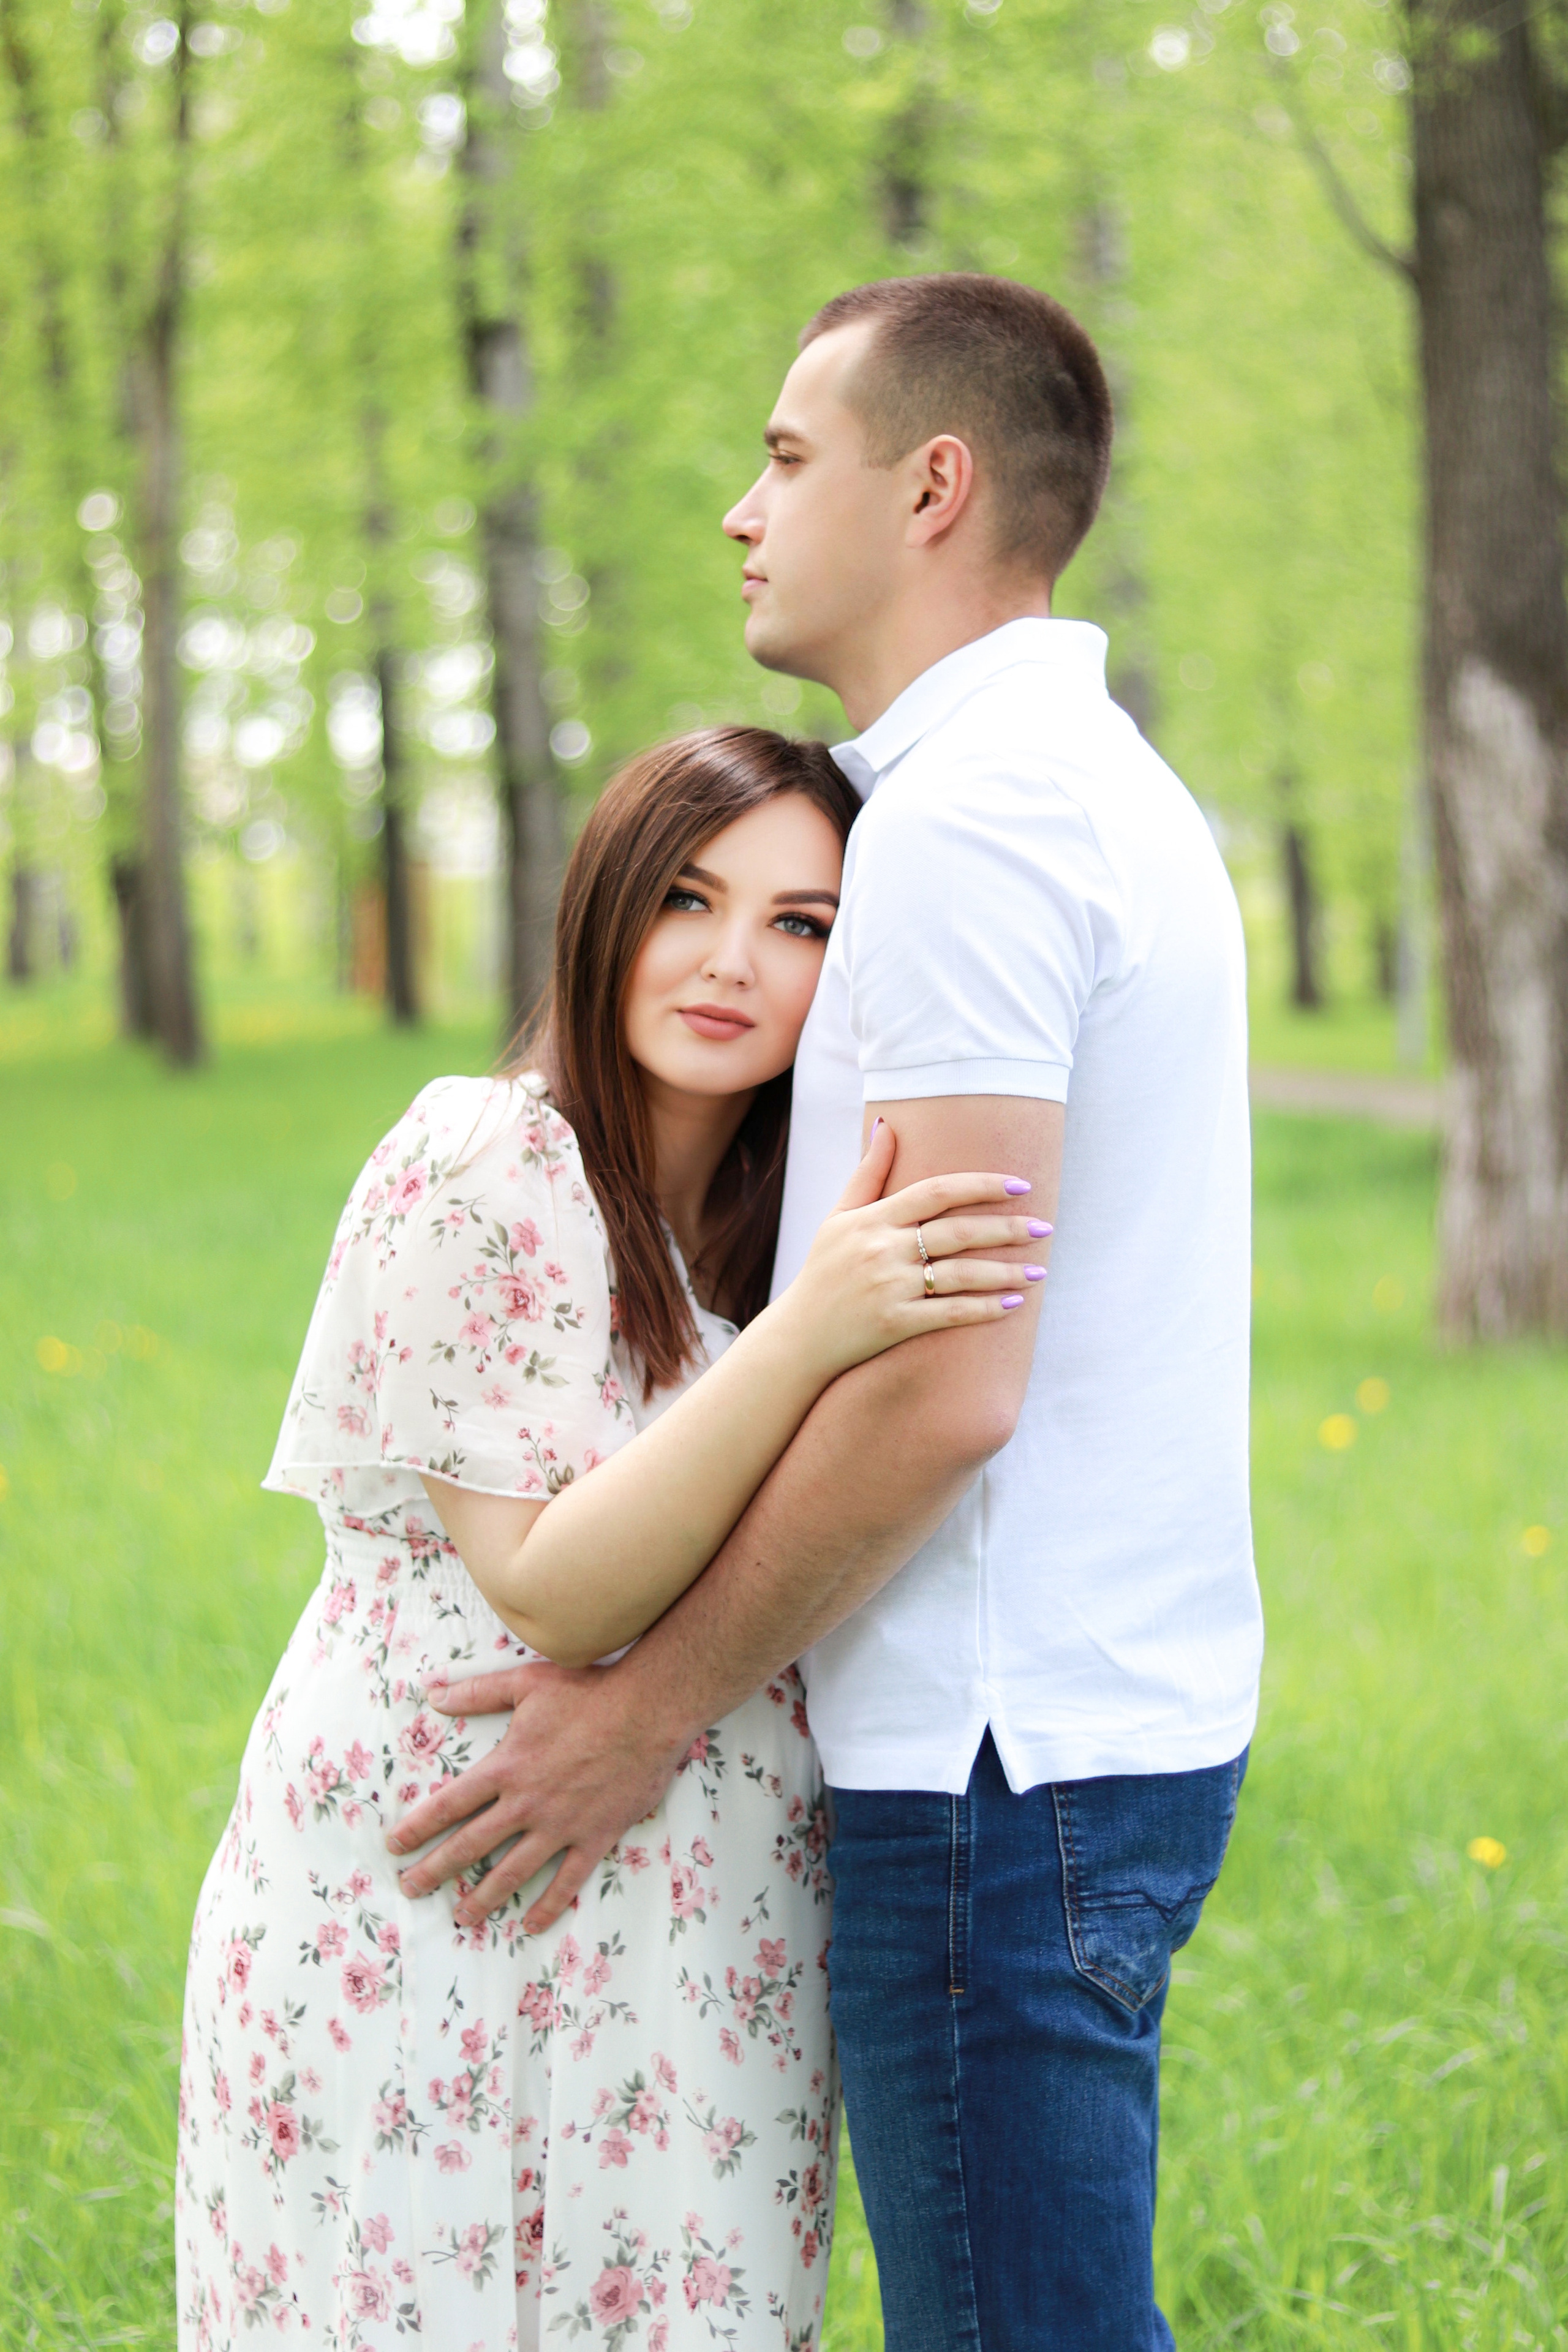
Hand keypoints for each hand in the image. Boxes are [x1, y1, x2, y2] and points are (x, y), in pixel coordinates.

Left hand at [385, 1657, 693, 1930]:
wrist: (648, 1710)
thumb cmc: (588, 1691)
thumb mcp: (526, 1681)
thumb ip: (478, 1691)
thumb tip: (434, 1695)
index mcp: (505, 1767)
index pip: (449, 1805)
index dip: (418, 1828)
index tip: (395, 1847)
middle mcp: (526, 1803)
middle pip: (470, 1845)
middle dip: (435, 1870)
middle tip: (411, 1889)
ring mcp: (560, 1824)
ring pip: (512, 1871)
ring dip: (484, 1897)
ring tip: (463, 1916)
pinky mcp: (594, 1836)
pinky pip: (567, 1880)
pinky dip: (548, 1905)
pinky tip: (531, 1924)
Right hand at [779, 1118, 1047, 1380]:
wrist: (799, 1337)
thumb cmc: (824, 1270)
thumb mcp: (839, 1216)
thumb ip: (869, 1172)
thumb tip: (886, 1122)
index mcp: (872, 1219)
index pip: (936, 1191)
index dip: (981, 1185)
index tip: (1020, 1185)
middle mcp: (881, 1250)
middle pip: (957, 1231)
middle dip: (1006, 1228)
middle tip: (1045, 1226)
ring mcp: (889, 1288)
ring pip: (961, 1274)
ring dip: (1005, 1272)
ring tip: (1040, 1270)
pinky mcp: (894, 1324)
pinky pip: (950, 1313)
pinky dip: (984, 1309)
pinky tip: (1013, 1305)